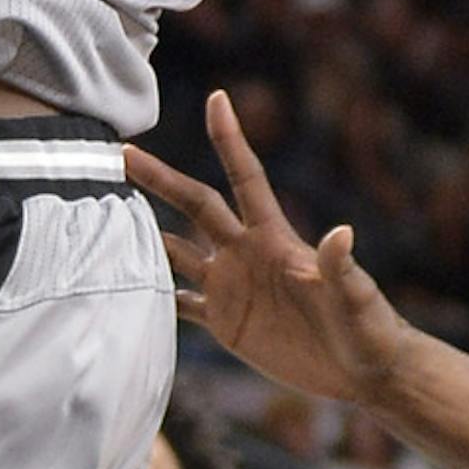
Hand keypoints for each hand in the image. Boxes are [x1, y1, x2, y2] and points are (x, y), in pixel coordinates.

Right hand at [124, 89, 406, 401]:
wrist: (363, 370)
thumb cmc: (367, 328)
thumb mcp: (354, 296)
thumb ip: (340, 266)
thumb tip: (342, 232)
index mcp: (274, 238)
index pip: (244, 178)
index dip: (230, 139)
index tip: (216, 98)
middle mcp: (246, 253)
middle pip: (194, 206)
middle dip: (159, 179)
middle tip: (120, 153)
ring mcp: (233, 287)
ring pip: (177, 252)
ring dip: (144, 235)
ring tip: (102, 217)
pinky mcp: (227, 323)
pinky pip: (181, 304)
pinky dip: (153, 294)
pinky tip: (121, 287)